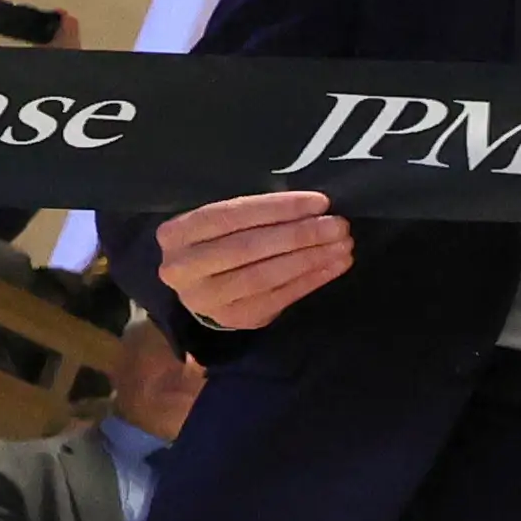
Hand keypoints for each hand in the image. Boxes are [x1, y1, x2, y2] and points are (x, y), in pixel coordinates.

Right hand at [144, 188, 347, 332]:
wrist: (203, 287)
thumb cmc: (219, 242)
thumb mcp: (221, 223)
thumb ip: (253, 213)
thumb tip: (313, 206)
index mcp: (177, 234)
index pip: (230, 215)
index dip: (278, 208)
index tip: (320, 203)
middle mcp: (183, 268)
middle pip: (248, 247)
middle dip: (300, 235)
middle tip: (339, 226)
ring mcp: (206, 298)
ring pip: (264, 275)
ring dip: (311, 258)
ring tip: (343, 245)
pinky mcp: (234, 317)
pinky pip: (279, 297)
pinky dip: (312, 279)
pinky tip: (336, 265)